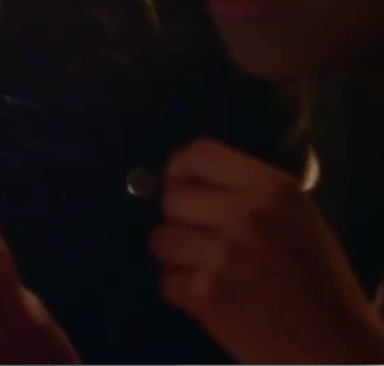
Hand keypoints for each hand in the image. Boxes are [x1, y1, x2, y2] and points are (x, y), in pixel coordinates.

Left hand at [153, 138, 383, 363]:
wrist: (339, 350)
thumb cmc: (322, 283)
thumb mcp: (299, 220)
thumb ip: (248, 193)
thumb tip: (184, 177)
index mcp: (273, 189)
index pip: (198, 154)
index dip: (181, 171)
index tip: (183, 188)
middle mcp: (245, 214)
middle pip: (171, 198)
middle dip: (180, 219)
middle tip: (203, 240)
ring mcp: (223, 255)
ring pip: (161, 239)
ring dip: (177, 258)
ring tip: (207, 271)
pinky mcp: (207, 296)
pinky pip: (166, 281)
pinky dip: (183, 293)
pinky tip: (211, 300)